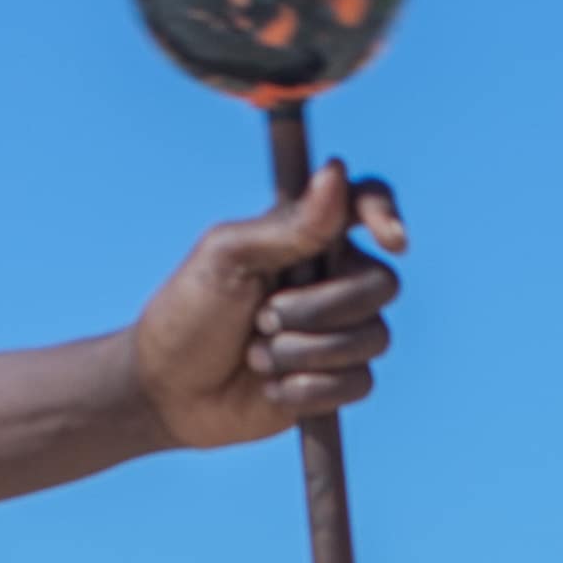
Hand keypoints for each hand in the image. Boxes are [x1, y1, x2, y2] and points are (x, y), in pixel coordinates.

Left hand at [129, 164, 405, 449]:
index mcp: (307, 235)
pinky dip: (310, 388)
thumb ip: (288, 225)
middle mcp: (332, 278)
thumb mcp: (228, 258)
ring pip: (373, 338)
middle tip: (263, 319)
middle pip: (380, 285)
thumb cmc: (189, 312)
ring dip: (306, 352)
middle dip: (319, 309)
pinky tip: (271, 387)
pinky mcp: (338, 380)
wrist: (169, 390)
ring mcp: (339, 331)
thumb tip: (336, 172)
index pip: (366, 205)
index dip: (387, 216)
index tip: (392, 240)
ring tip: (257, 355)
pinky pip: (359, 383)